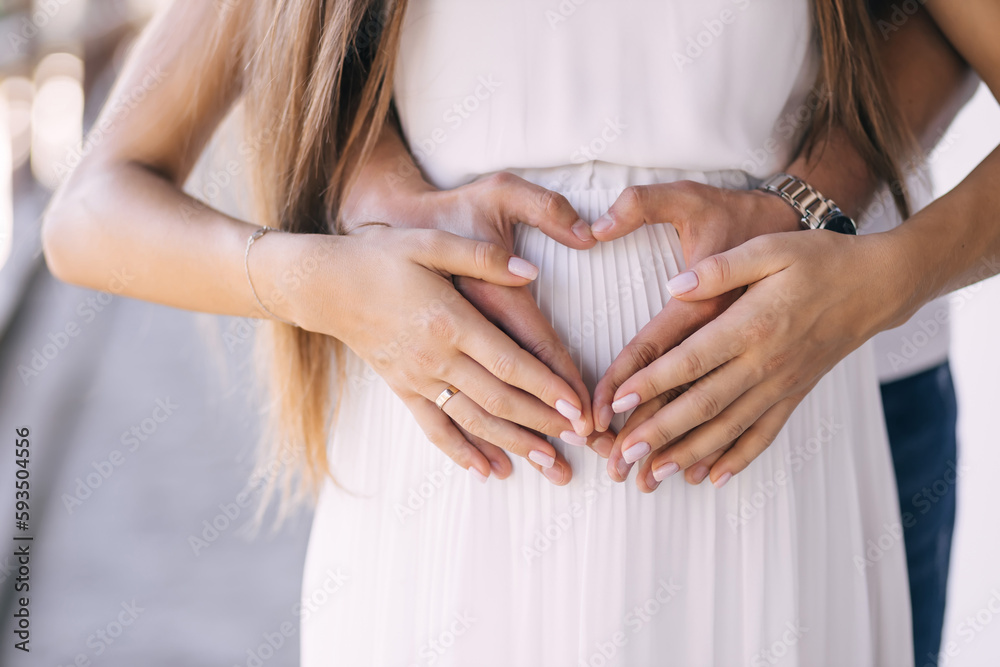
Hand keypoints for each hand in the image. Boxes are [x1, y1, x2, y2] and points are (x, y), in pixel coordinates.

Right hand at [345, 166, 605, 478]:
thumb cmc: (382, 258)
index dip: (547, 388)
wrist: (326, 286)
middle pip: (499, 400)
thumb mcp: (431, 242)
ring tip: (549, 466)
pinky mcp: (403, 390)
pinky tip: (487, 471)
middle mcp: (436, 357)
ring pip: (473, 421)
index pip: (509, 363)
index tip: (578, 408)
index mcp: (450, 321)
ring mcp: (418, 379)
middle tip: (579, 442)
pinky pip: (434, 429)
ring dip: (513, 445)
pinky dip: (462, 452)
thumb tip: (531, 272)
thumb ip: (483, 257)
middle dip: (543, 423)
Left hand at [583, 180, 800, 482]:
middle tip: (622, 454)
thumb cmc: (819, 260)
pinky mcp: (794, 395)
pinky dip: (738, 459)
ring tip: (654, 474)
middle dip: (659, 432)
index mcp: (752, 324)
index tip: (618, 400)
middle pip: (704, 404)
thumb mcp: (771, 248)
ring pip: (729, 428)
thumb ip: (720, 268)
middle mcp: (765, 362)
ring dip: (689, 453)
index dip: (653, 381)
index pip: (692, 359)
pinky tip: (712, 478)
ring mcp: (781, 384)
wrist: (876, 285)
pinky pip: (764, 435)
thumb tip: (674, 288)